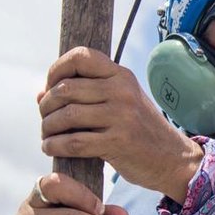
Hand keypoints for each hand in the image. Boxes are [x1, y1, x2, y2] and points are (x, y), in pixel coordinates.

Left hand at [38, 47, 202, 201]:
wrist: (173, 158)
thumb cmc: (141, 131)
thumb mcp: (122, 103)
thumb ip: (86, 95)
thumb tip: (40, 94)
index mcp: (122, 76)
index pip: (80, 56)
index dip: (56, 69)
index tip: (50, 87)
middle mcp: (122, 91)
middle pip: (65, 89)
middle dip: (46, 106)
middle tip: (46, 118)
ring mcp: (121, 116)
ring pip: (66, 115)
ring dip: (48, 127)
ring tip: (47, 135)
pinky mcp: (118, 142)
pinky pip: (74, 142)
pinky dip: (55, 146)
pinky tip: (51, 148)